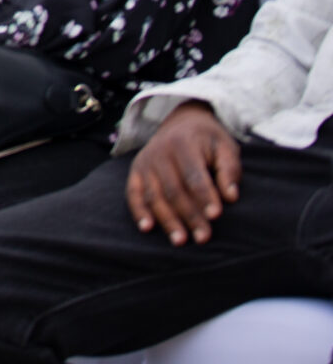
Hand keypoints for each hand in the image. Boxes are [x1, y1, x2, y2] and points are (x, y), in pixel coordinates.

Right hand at [128, 103, 242, 244]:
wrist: (180, 122)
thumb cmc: (207, 140)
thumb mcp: (225, 146)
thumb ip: (229, 169)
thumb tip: (231, 196)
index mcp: (183, 143)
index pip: (194, 175)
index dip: (204, 195)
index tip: (216, 215)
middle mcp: (159, 153)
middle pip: (173, 189)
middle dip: (189, 215)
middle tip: (203, 237)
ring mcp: (144, 163)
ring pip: (154, 195)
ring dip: (167, 220)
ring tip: (180, 241)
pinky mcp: (135, 172)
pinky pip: (133, 194)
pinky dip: (138, 211)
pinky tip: (147, 228)